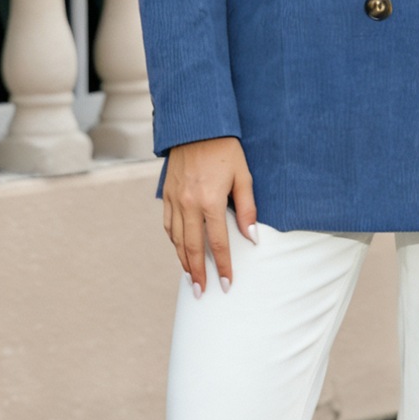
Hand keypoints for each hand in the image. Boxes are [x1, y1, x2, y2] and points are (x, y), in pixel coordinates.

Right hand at [163, 136, 256, 295]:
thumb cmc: (225, 150)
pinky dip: (173, 242)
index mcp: (210, 201)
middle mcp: (189, 204)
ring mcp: (174, 200)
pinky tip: (179, 251)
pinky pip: (168, 224)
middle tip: (202, 293)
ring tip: (190, 279)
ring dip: (183, 261)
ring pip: (176, 239)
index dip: (222, 266)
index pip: (217, 243)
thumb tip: (252, 238)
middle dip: (197, 273)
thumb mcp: (243, 177)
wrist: (196, 126)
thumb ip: (247, 210)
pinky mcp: (166, 194)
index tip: (226, 284)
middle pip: (192, 247)